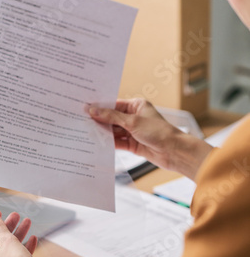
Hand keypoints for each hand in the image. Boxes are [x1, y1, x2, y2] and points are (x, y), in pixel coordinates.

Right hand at [89, 98, 212, 180]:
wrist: (174, 152)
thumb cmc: (159, 132)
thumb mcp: (132, 121)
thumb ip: (111, 117)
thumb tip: (93, 110)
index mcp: (136, 105)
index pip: (114, 105)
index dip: (100, 107)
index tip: (85, 109)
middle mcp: (134, 117)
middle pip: (112, 118)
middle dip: (99, 121)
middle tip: (82, 122)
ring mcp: (133, 131)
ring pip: (114, 131)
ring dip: (103, 133)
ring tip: (87, 133)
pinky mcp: (133, 144)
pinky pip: (118, 142)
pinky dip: (109, 143)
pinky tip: (98, 144)